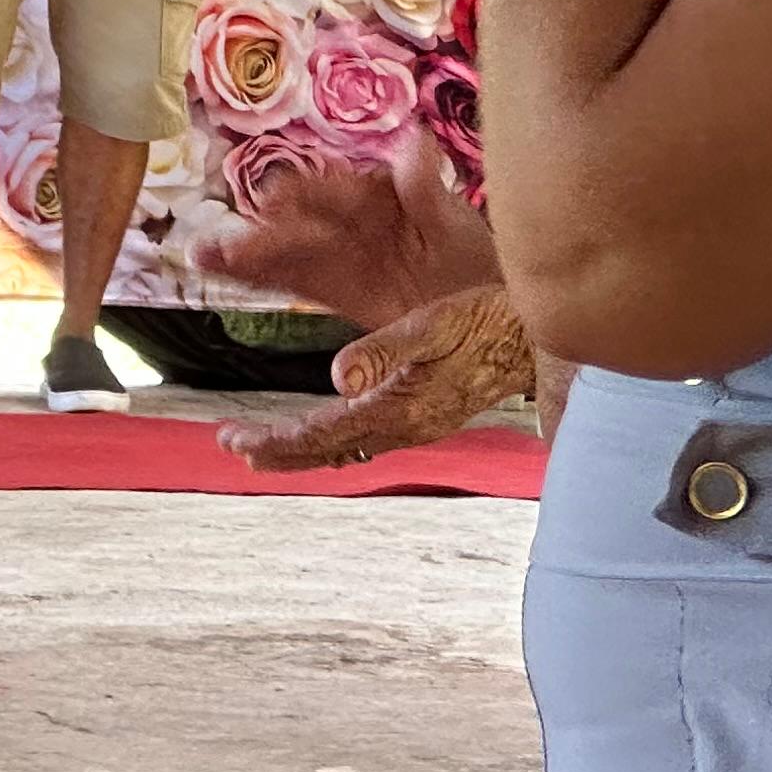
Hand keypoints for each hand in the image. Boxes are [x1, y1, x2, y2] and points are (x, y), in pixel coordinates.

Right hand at [198, 130, 500, 331]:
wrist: (485, 301)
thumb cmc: (473, 253)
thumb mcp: (453, 219)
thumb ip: (424, 188)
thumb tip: (416, 139)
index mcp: (374, 194)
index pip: (334, 191)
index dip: (304, 196)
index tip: (279, 199)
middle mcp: (346, 221)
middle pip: (298, 225)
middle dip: (262, 234)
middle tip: (230, 244)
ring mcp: (336, 254)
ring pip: (283, 251)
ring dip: (243, 251)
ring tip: (202, 253)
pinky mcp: (331, 287)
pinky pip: (288, 280)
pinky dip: (253, 275)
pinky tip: (216, 267)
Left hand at [220, 284, 536, 471]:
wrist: (540, 337)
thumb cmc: (489, 321)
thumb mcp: (434, 324)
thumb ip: (384, 351)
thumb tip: (336, 377)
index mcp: (400, 409)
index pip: (322, 436)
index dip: (275, 440)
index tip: (234, 440)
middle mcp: (405, 427)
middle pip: (327, 450)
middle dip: (277, 450)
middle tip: (231, 445)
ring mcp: (417, 425)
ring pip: (346, 447)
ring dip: (300, 447)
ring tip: (260, 445)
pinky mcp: (426, 416)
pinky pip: (366, 438)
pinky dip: (331, 439)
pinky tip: (320, 433)